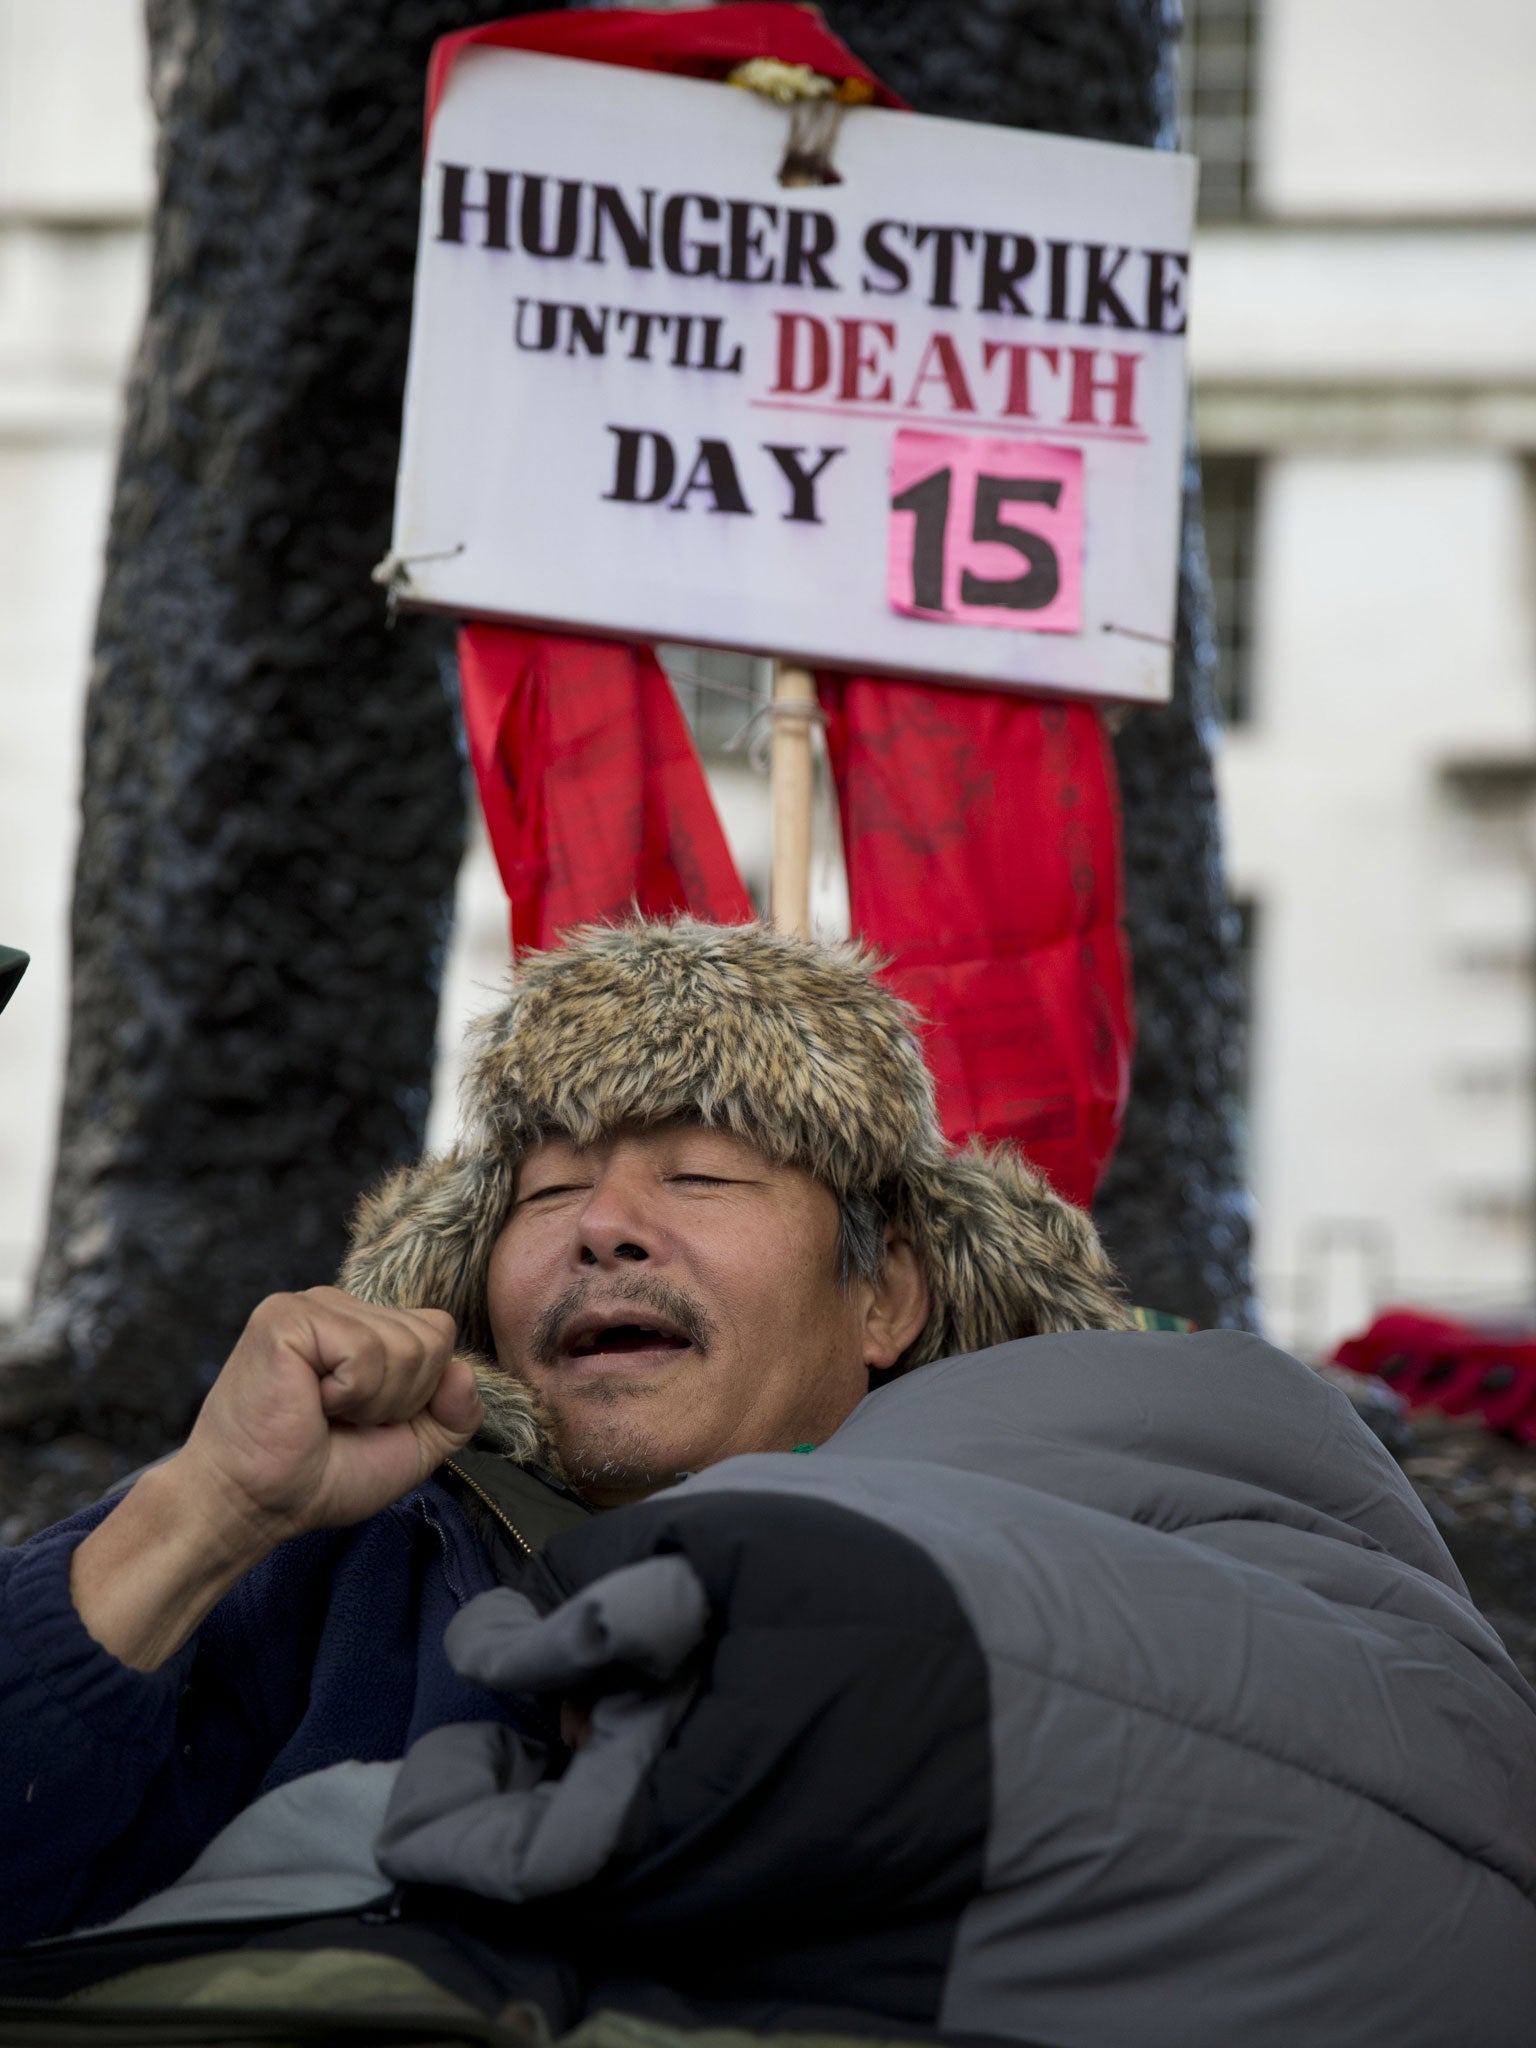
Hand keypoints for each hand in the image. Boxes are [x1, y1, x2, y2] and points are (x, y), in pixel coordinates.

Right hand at [70, 1289, 482, 1670]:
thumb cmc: (320, 1477)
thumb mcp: (413, 1446)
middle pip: (431, 1338)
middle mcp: (339, 1304)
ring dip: (373, 1401)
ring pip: (404, 1346)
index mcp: (364, 1324)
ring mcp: (312, 1304)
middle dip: (401, 1400)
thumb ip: (455, 1412)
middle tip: (343, 1420)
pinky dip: (349, 1394)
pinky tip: (309, 1402)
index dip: (421, 1392)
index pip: (438, 1332)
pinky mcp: (287, 1316)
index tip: (369, 1420)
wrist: (256, 1506)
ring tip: (323, 1412)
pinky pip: (365, 1352)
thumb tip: (464, 1371)